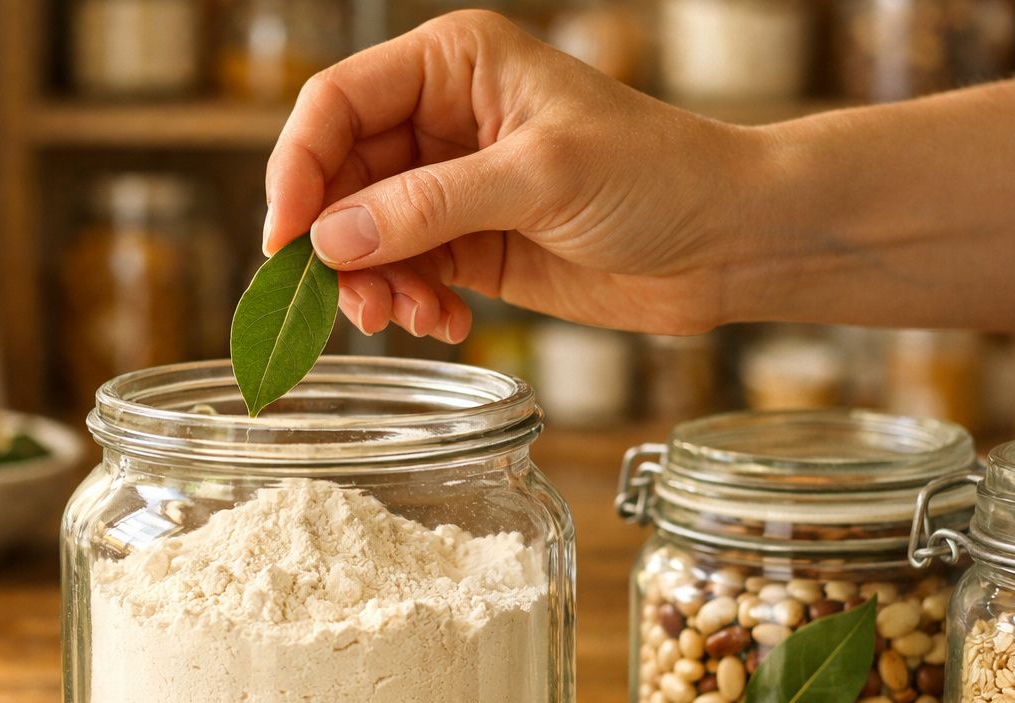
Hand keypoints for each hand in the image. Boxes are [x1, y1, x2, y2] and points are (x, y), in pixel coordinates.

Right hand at [262, 10, 758, 341]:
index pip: (336, 104)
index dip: (299, 170)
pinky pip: (405, 274)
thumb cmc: (656, 176)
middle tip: (358, 305)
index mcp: (453, 64)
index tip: (287, 243)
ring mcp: (452, 185)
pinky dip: (410, 305)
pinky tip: (446, 324)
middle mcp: (441, 119)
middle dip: (338, 245)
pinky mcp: (469, 243)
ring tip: (410, 320)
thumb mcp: (539, 177)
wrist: (727, 241)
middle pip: (339, 178)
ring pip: (364, 235)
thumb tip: (329, 240)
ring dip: (373, 285)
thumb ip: (429, 206)